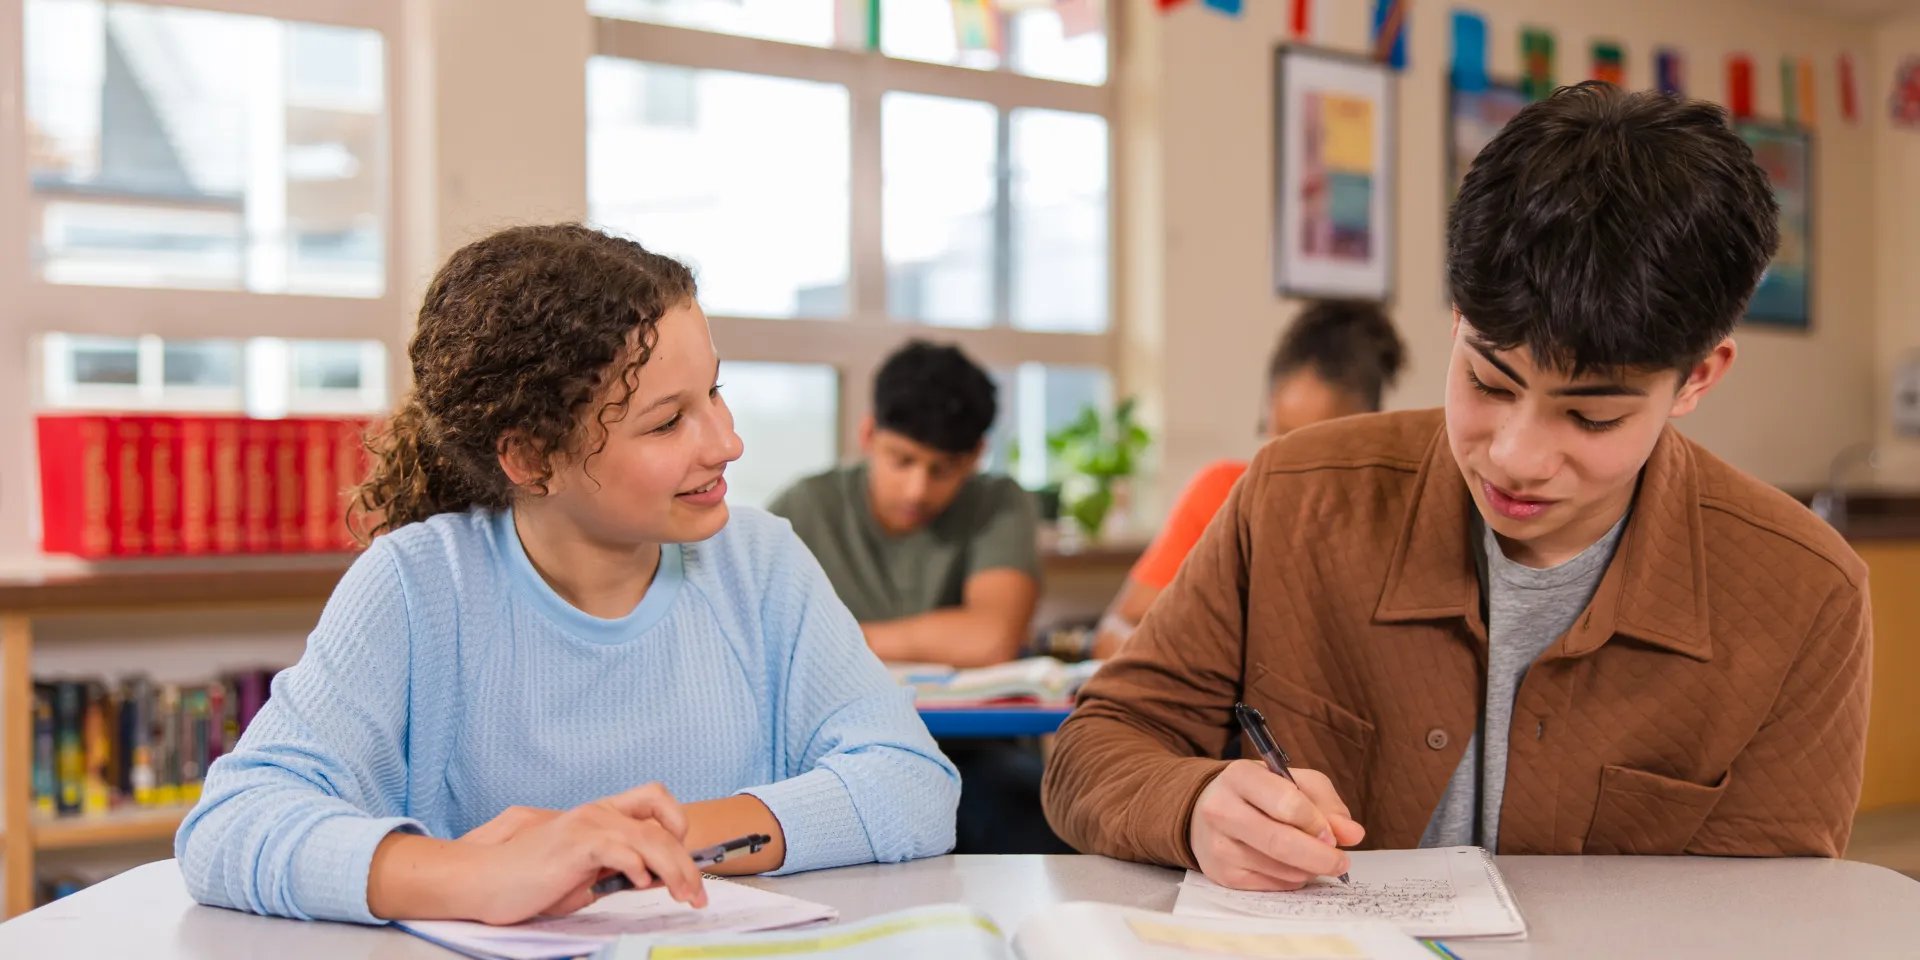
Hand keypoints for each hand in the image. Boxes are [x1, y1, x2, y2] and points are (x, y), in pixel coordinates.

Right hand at [462, 784, 706, 923]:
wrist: (481, 881)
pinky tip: (641, 884)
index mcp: (599, 816)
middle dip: (687, 862)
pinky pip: (620, 850)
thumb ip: (616, 872)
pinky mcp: (575, 844)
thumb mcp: (582, 877)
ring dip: (675, 869)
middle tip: (697, 893)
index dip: (677, 822)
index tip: (687, 859)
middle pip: (662, 826)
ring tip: (684, 894)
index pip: (653, 799)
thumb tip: (655, 878)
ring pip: (650, 838)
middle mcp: (597, 813)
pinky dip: (639, 868)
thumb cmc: (526, 881)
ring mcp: (586, 825)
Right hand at [1189, 760, 1366, 890]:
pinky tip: (1291, 866)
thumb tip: (1353, 834)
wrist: (1206, 810)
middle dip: (1321, 856)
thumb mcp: (1293, 782)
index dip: (1317, 823)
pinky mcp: (1222, 874)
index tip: (1334, 834)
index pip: (1286, 803)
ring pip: (1280, 869)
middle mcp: (1222, 810)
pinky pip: (1271, 885)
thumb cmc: (1258, 793)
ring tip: (1313, 858)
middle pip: (1281, 842)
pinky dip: (1292, 879)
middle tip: (1341, 861)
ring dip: (1308, 869)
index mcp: (1240, 776)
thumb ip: (1326, 803)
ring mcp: (1218, 845)